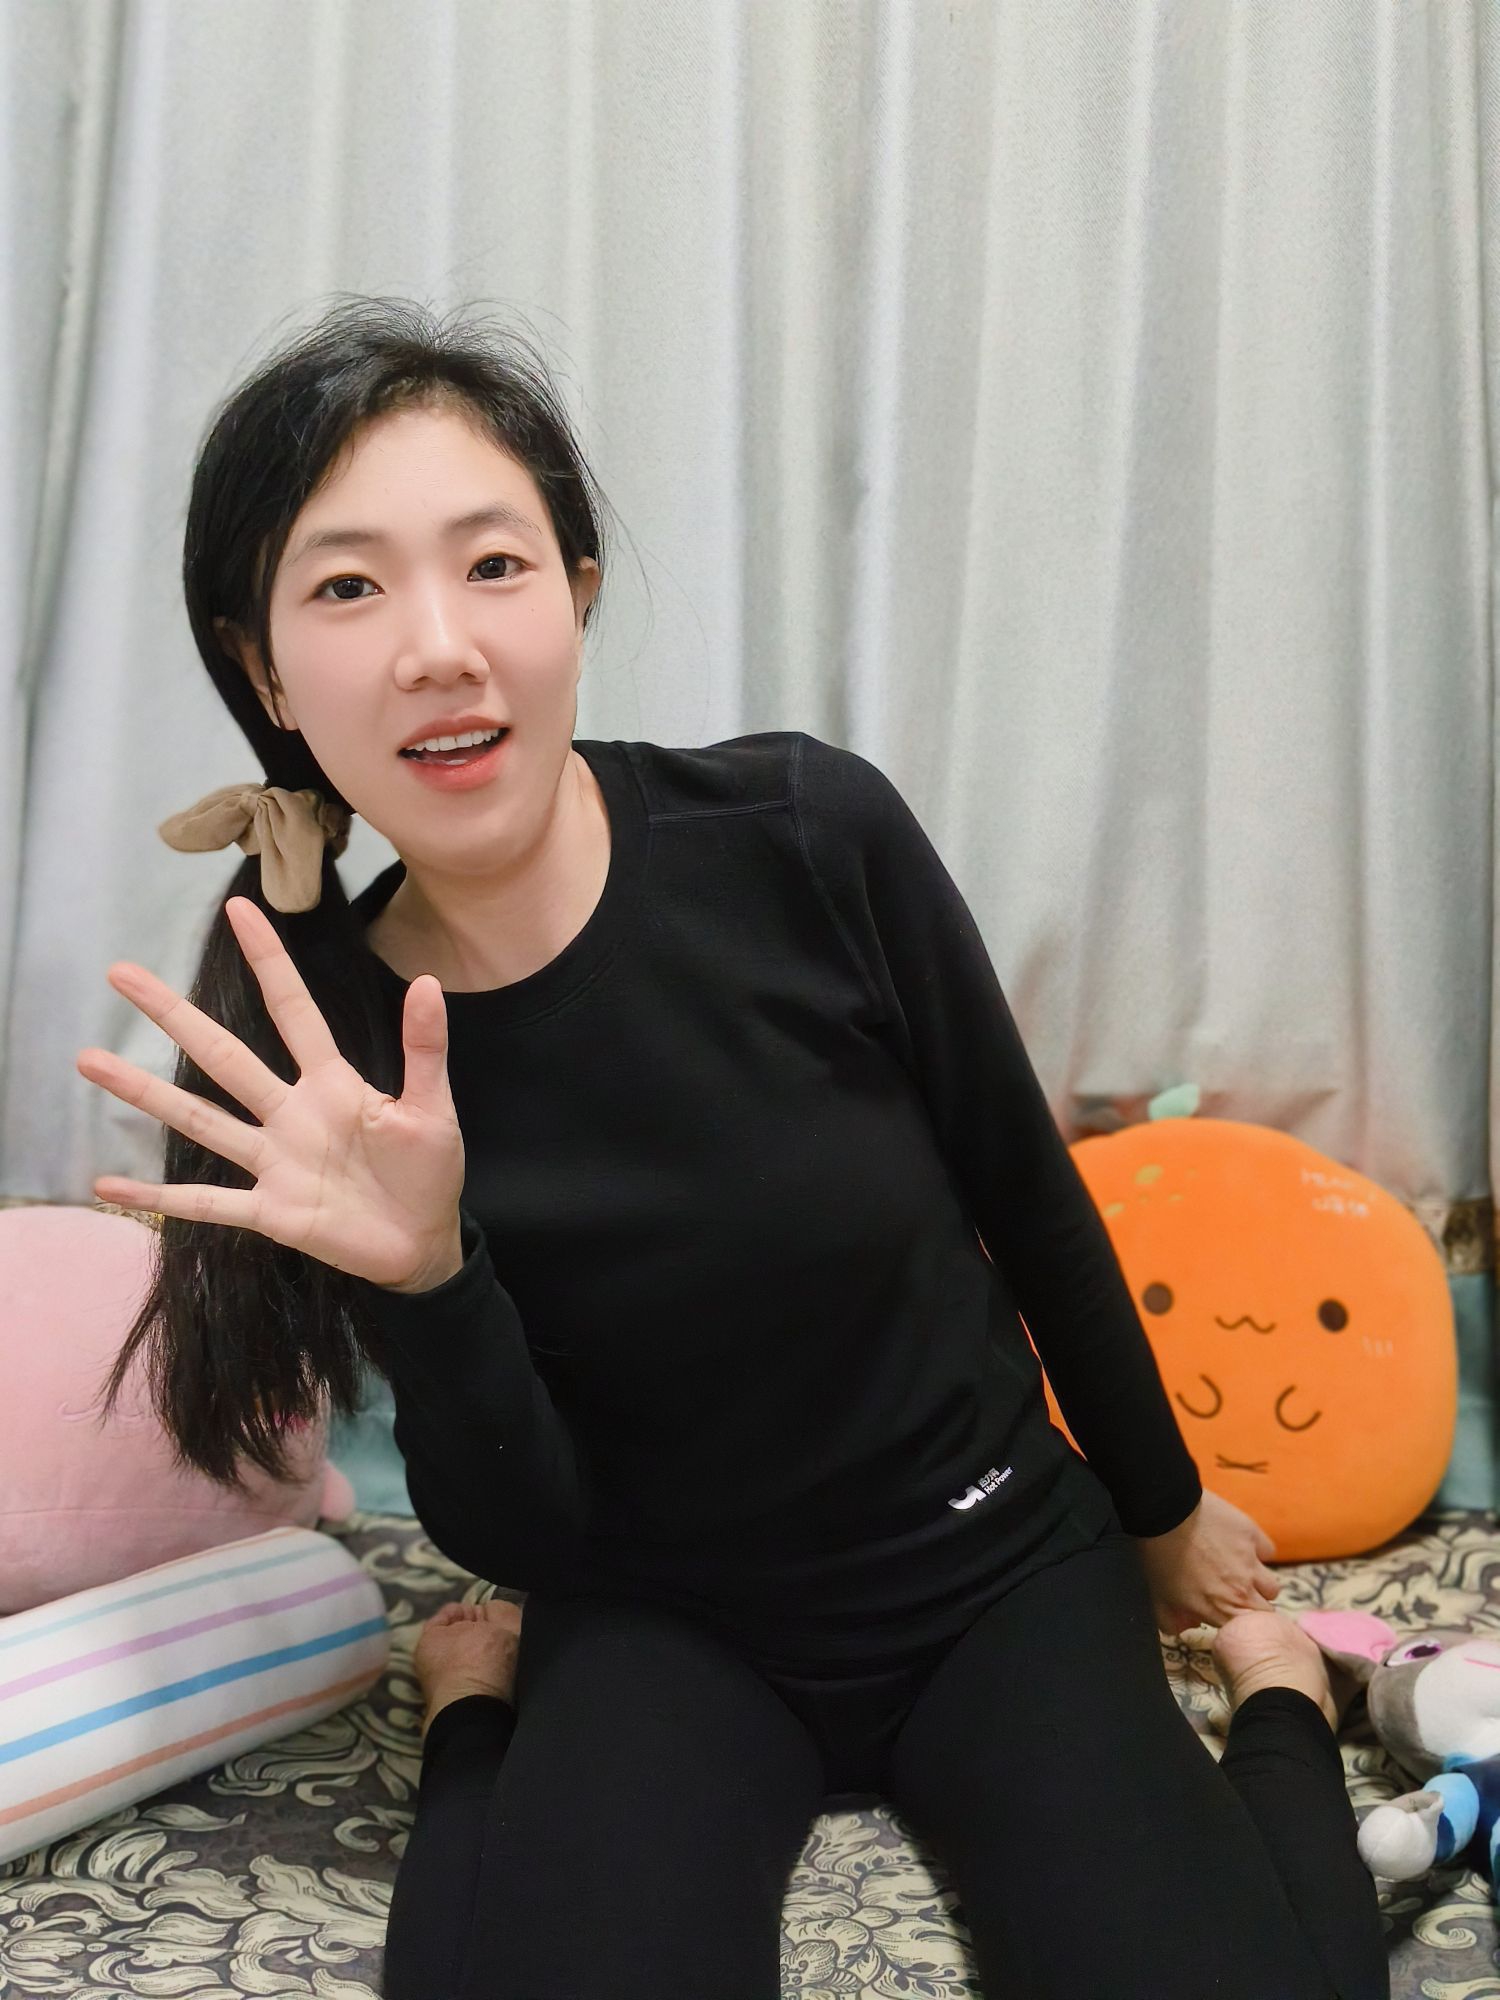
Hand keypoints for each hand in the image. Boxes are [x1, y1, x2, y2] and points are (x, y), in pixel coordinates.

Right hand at [76, 895, 464, 1290]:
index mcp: (333, 1083)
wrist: (424, 1245)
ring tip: (90, 1060)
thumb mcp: (433, 1109)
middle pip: (223, 1056)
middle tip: (120, 973)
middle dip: (173, 1015)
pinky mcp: (269, 1212)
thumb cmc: (430, 1172)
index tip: (239, 908)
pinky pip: (205, 1204)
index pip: (293, 1010)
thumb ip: (425, 1051)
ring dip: (145, 1093)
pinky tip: (107, 1186)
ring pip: (199, 1120)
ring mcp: (273, 1162)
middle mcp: (291, 1114)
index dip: (269, 960)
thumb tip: (429, 982)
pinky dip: (157, 1200)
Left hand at [1132, 1487, 1280, 1636]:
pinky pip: (1267, 1552)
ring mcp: (1251, 1564)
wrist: (1165, 1513)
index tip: (1232, 1616)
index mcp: (1221, 1611)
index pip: (1247, 1631)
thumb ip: (1173, 1622)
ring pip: (1272, 1586)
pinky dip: (1258, 1552)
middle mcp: (1242, 1592)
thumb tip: (1190, 1627)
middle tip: (1236, 1595)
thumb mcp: (1157, 1597)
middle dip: (1253, 1608)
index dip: (1240, 1625)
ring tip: (1241, 1572)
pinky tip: (1242, 1546)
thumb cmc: (1158, 1556)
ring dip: (1259, 1583)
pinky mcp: (1254, 1536)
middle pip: (1265, 1613)